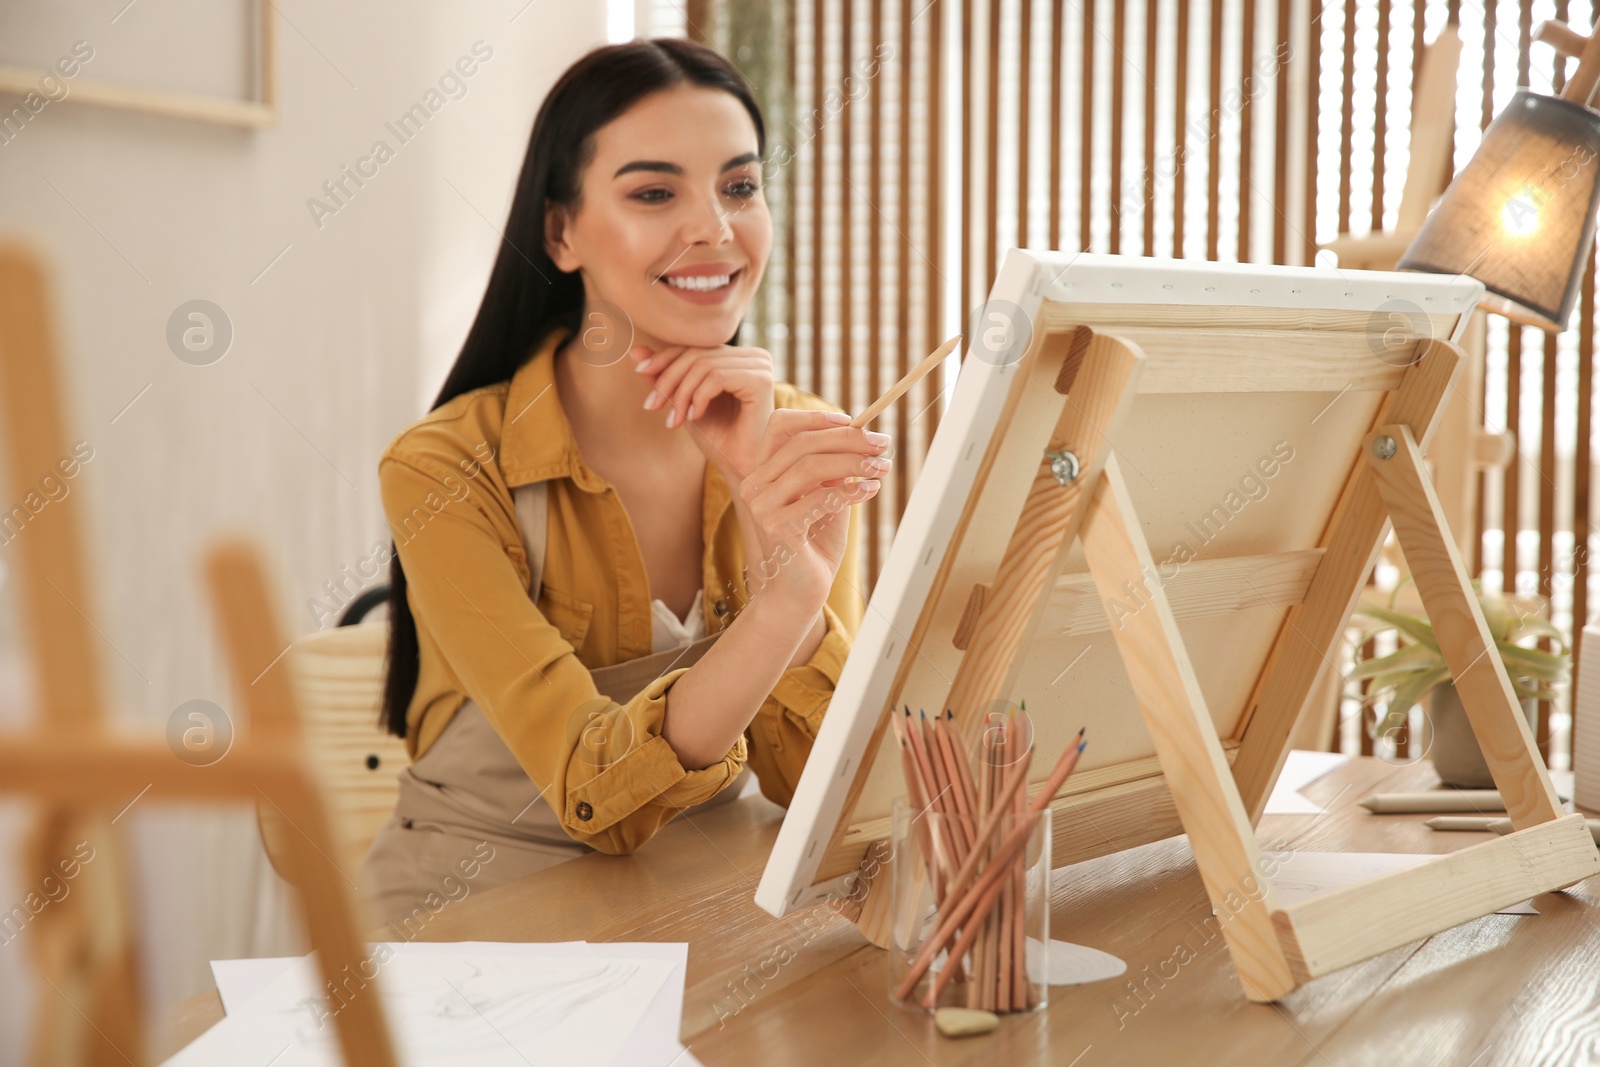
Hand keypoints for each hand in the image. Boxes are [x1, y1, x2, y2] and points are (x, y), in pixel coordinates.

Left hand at [631, 343, 774, 481]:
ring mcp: (760, 366)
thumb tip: (636, 351)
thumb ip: (664, 377)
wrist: (741, 469)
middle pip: (696, 354)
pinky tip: (695, 417)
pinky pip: (717, 377)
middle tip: (653, 406)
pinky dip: (699, 397)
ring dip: (681, 394)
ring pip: (703, 365)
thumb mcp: (684, 403)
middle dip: (668, 380)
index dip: (664, 358)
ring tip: (675, 420)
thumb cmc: (718, 439)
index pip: (694, 346)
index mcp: (738, 357)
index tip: (640, 373)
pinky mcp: (760, 380)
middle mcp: (753, 356)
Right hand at [738, 409, 891, 607]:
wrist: (801, 592)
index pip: (780, 426)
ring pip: (811, 467)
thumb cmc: (814, 544)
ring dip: (853, 463)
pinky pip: (819, 499)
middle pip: (802, 444)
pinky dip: (850, 491)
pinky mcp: (776, 528)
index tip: (852, 420)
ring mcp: (762, 506)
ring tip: (882, 467)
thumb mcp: (827, 498)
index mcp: (763, 472)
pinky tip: (870, 490)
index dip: (815, 417)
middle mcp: (755, 485)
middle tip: (882, 443)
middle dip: (848, 439)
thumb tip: (863, 439)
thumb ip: (835, 471)